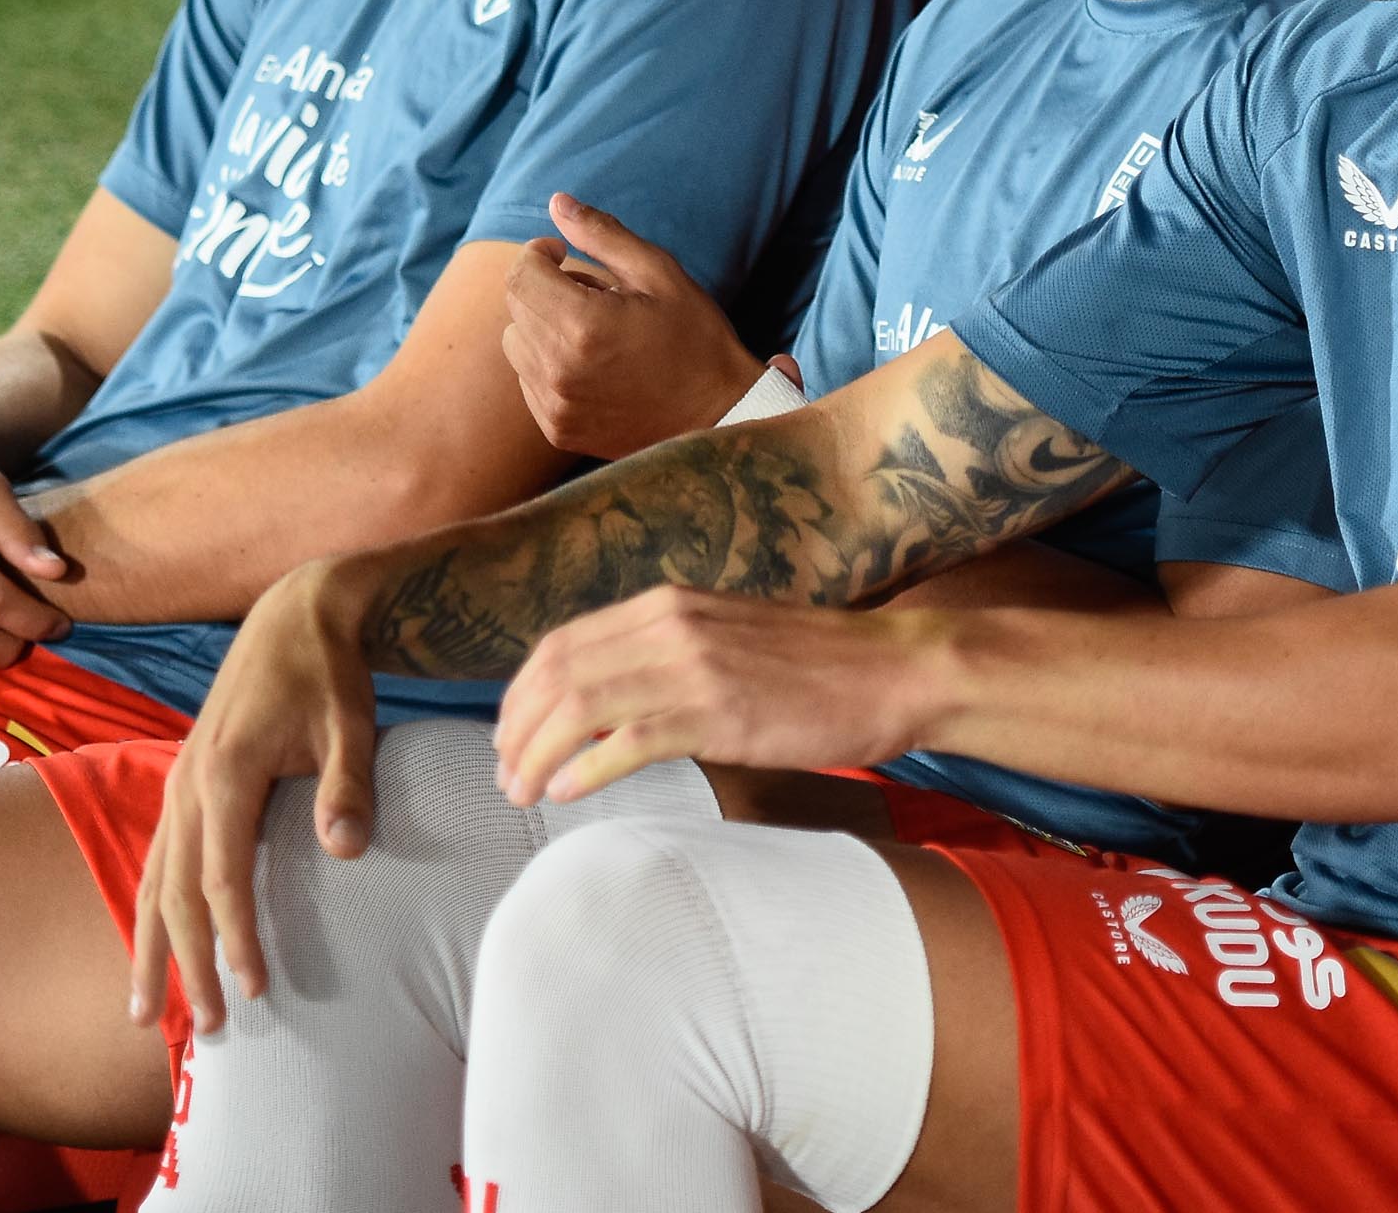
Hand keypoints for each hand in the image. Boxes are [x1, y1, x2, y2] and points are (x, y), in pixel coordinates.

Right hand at [129, 557, 382, 1034]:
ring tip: (145, 1014)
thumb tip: (346, 852)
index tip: (254, 988)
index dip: (235, 937)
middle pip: (176, 892)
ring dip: (152, 947)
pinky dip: (153, 907)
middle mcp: (187, 781)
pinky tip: (152, 943)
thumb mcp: (352, 724)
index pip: (222, 876)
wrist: (297, 613)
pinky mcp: (183, 778)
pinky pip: (158, 856)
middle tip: (206, 1030)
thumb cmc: (330, 673)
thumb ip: (348, 788)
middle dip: (187, 965)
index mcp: (226, 772)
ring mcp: (178, 780)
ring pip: (154, 879)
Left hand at [493, 587, 941, 807]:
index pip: (561, 642)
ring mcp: (694, 666)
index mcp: (668, 604)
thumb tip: (609, 704)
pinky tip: (568, 792)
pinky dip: (587, 767)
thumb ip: (667, 658)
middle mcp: (670, 624)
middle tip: (503, 774)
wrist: (894, 671)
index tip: (508, 735)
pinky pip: (628, 738)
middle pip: (556, 671)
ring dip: (538, 754)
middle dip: (515, 728)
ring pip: (580, 705)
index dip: (521, 693)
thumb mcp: (726, 640)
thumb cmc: (819, 667)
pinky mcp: (720, 712)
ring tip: (522, 792)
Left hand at [499, 193, 763, 459]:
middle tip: (594, 294)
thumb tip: (556, 201)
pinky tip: (592, 364)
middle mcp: (560, 369)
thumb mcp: (659, 273)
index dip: (538, 253)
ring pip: (516, 344)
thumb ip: (603, 234)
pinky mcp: (559, 429)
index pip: (521, 274)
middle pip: (516, 307)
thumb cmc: (695, 338)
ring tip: (592, 331)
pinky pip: (528, 380)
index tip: (563, 254)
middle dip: (545, 288)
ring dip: (542, 326)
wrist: (720, 415)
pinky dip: (548, 363)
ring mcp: (556, 405)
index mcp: (583, 325)